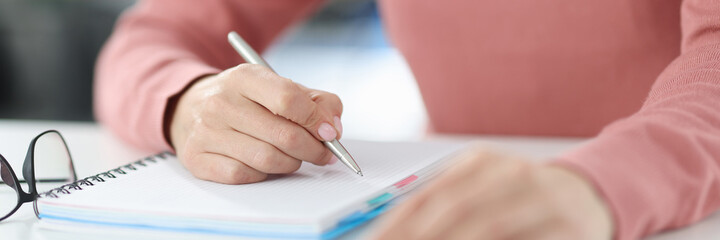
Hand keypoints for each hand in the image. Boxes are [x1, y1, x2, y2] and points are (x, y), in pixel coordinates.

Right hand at [168, 64, 342, 183]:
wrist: (190, 108)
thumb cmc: (246, 100)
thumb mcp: (279, 87)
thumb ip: (316, 101)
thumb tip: (333, 128)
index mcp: (244, 77)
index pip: (288, 99)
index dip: (316, 120)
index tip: (330, 133)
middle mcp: (220, 102)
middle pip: (283, 135)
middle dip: (313, 149)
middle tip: (323, 154)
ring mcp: (206, 131)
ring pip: (267, 159)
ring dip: (291, 163)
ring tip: (293, 157)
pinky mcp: (197, 158)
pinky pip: (245, 175)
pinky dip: (264, 174)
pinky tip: (264, 164)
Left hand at [373, 146, 612, 239]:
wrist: (591, 194)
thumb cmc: (524, 199)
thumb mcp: (483, 190)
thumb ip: (445, 207)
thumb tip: (397, 232)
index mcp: (480, 162)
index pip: (427, 196)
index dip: (397, 225)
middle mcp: (509, 173)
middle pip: (453, 210)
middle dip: (418, 237)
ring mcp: (541, 196)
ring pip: (488, 225)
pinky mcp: (566, 224)